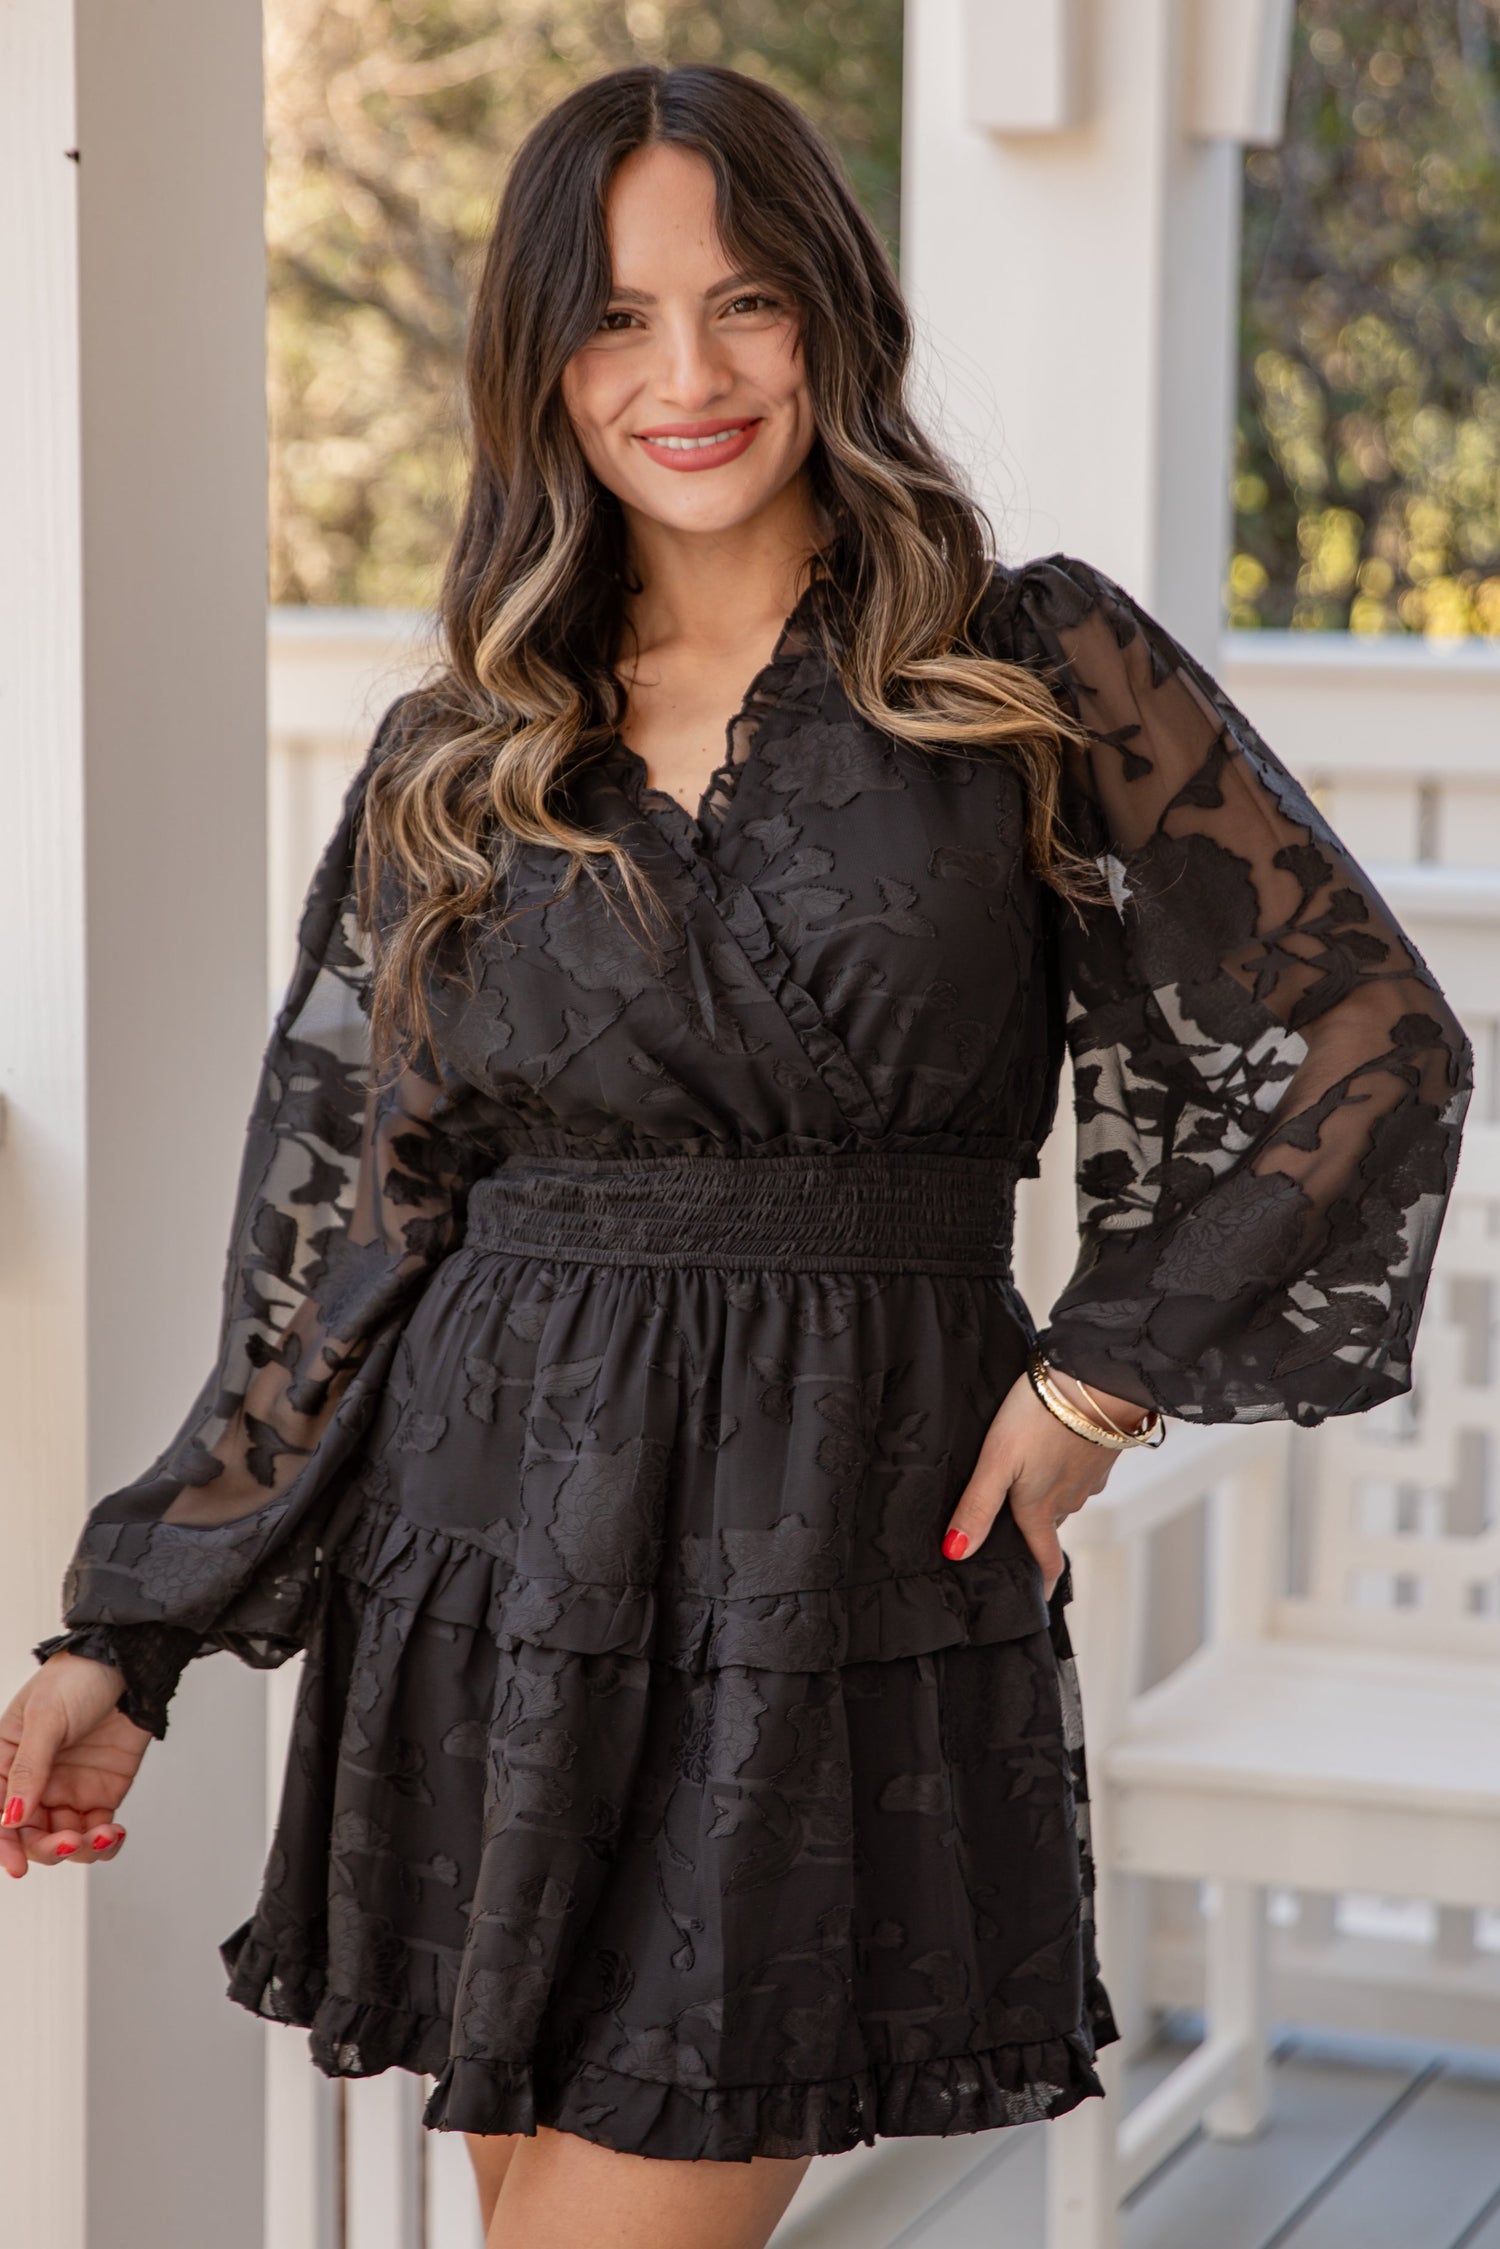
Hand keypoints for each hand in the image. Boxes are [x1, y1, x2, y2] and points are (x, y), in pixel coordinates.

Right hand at [0, 1654, 149, 1877]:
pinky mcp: (101, 1793)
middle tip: (68, 1842)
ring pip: (64, 1839)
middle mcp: (35, 1782)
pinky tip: (115, 1834)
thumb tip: (11, 1816)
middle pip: (30, 1834)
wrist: (127, 1664)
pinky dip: (105, 1842)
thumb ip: (30, 1767)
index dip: (4, 1844)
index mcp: (7, 1761)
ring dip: (80, 1848)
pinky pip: (97, 1831)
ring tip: (101, 1835)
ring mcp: (68, 1789)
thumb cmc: (77, 1678)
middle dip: (47, 1847)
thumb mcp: (46, 1716)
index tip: (19, 1866)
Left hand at [941, 1368, 1149, 1598]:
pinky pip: (1080, 1470)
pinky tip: (1053, 1449)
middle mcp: (1069, 1499)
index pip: (1046, 1559)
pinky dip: (1066, 1468)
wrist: (1094, 1379)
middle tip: (1016, 1531)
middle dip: (1036, 1534)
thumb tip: (956, 1552)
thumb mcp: (996, 1461)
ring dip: (1050, 1496)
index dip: (1042, 1582)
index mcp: (1040, 1508)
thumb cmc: (1040, 1417)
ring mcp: (1089, 1475)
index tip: (1039, 1598)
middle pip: (1049, 1525)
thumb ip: (977, 1506)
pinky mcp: (1101, 1450)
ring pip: (1065, 1496)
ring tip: (1029, 1483)